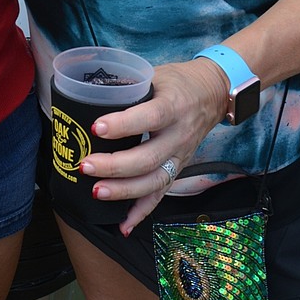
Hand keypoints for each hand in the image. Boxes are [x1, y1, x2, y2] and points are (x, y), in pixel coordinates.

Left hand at [78, 57, 228, 234]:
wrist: (213, 93)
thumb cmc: (177, 82)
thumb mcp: (154, 74)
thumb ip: (126, 84)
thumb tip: (86, 92)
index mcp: (174, 106)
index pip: (150, 117)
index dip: (123, 125)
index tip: (96, 128)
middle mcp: (179, 135)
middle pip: (149, 157)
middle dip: (115, 166)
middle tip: (86, 166)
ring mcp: (181, 156)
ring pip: (154, 181)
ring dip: (124, 191)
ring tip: (97, 192)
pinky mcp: (178, 169)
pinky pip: (160, 194)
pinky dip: (141, 212)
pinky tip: (123, 225)